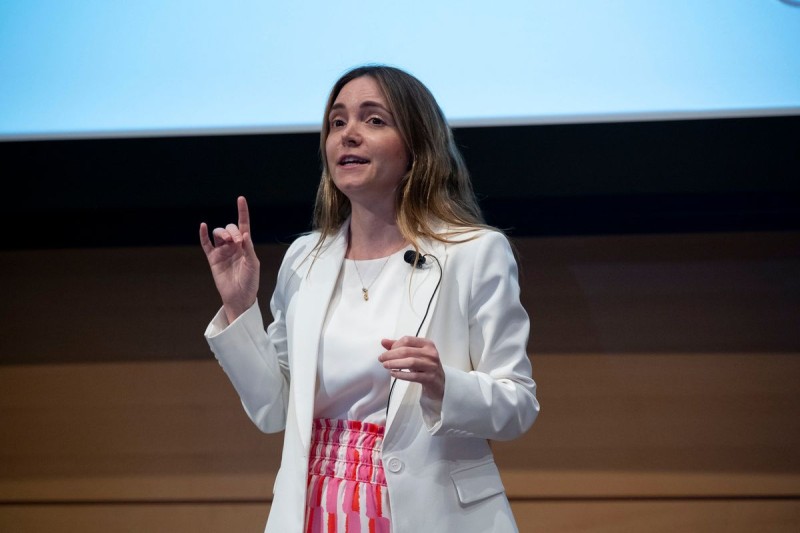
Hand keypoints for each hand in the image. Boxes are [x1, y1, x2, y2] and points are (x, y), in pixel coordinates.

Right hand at [199, 196, 260, 322]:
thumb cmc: (250, 281)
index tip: (241, 199)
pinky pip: (206, 244)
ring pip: (218, 234)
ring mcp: (222, 251)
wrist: (239, 297)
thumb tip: (244, 234)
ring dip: (222, 233)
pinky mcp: (213, 258)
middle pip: (230, 228)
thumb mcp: (253, 265)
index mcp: (245, 245)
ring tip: (227, 240)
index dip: (242, 212)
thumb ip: (249, 249)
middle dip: (232, 231)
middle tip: (236, 241)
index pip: (243, 225)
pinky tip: (203, 226)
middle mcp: (233, 245)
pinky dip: (203, 235)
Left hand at [379, 337, 444, 402]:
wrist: (439, 382)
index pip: (408, 340)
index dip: (395, 345)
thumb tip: (384, 341)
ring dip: (395, 363)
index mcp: (427, 344)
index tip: (387, 351)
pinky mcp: (430, 378)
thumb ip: (399, 347)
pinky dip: (401, 374)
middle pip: (407, 351)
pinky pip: (413, 376)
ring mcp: (432, 366)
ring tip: (386, 365)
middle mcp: (431, 353)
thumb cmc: (424, 366)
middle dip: (391, 354)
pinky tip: (394, 373)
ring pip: (410, 362)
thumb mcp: (414, 354)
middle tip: (381, 359)